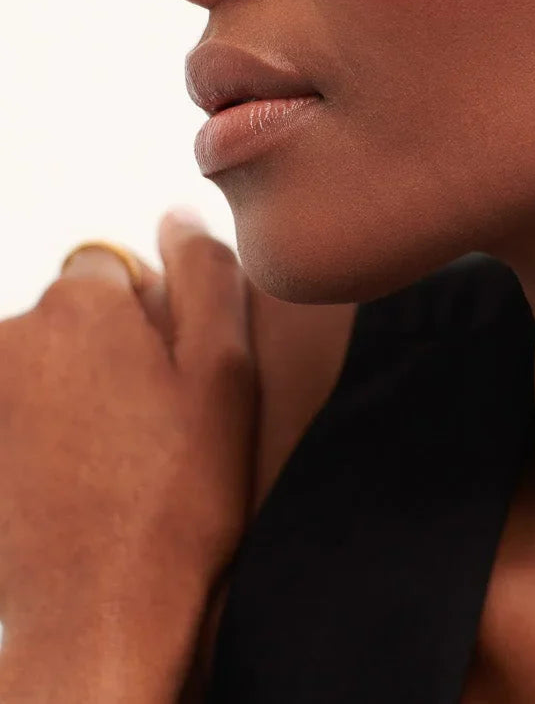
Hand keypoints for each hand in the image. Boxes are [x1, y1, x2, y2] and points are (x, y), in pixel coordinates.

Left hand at [0, 209, 257, 700]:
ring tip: (120, 458)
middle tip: (156, 420)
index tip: (174, 370)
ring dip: (78, 394)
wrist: (104, 611)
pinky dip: (50, 436)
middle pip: (70, 316)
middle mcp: (12, 338)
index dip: (152, 312)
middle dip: (110, 350)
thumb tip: (179, 212)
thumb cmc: (179, 491)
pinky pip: (22, 414)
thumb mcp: (225, 369)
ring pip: (43, 366)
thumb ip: (206, 273)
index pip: (113, 268)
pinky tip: (84, 482)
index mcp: (79, 306)